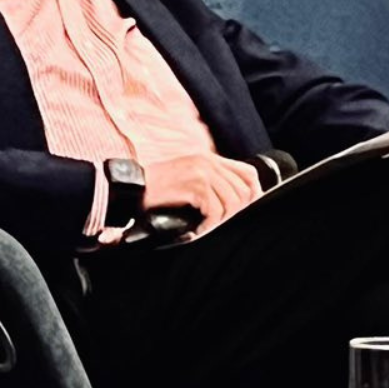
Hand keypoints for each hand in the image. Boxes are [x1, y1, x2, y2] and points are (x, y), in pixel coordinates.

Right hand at [142, 153, 261, 233]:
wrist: (133, 187)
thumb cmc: (157, 188)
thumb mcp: (189, 177)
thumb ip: (210, 182)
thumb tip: (234, 202)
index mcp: (210, 158)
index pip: (248, 172)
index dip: (254, 193)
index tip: (249, 209)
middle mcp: (209, 162)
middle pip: (244, 190)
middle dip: (238, 212)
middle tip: (222, 224)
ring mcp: (203, 172)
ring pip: (232, 202)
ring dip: (222, 220)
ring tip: (208, 227)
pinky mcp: (195, 186)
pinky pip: (215, 210)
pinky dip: (209, 225)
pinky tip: (198, 229)